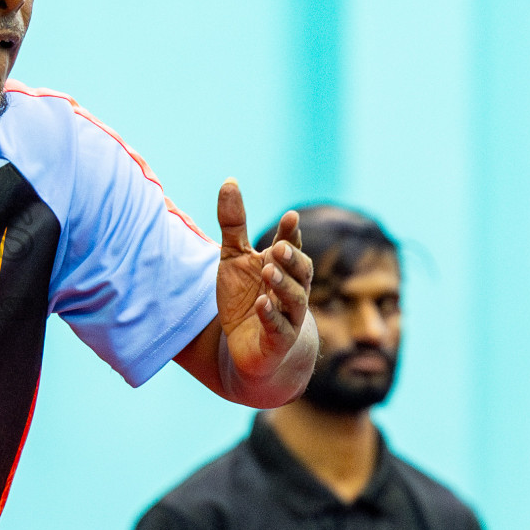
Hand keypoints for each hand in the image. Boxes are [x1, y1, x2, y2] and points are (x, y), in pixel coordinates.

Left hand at [214, 179, 316, 397]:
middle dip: (291, 259)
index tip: (291, 217)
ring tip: (269, 270)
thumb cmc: (246, 297)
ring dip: (283, 285)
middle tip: (279, 247)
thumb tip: (229, 180)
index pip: (291, 247)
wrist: (249, 348)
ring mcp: (287, 317)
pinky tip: (262, 303)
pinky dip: (271, 316)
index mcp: (282, 268)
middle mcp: (290, 290)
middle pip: (299, 272)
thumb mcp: (234, 257)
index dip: (292, 234)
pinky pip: (278, 328)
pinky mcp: (277, 341)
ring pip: (293, 299)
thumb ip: (233, 223)